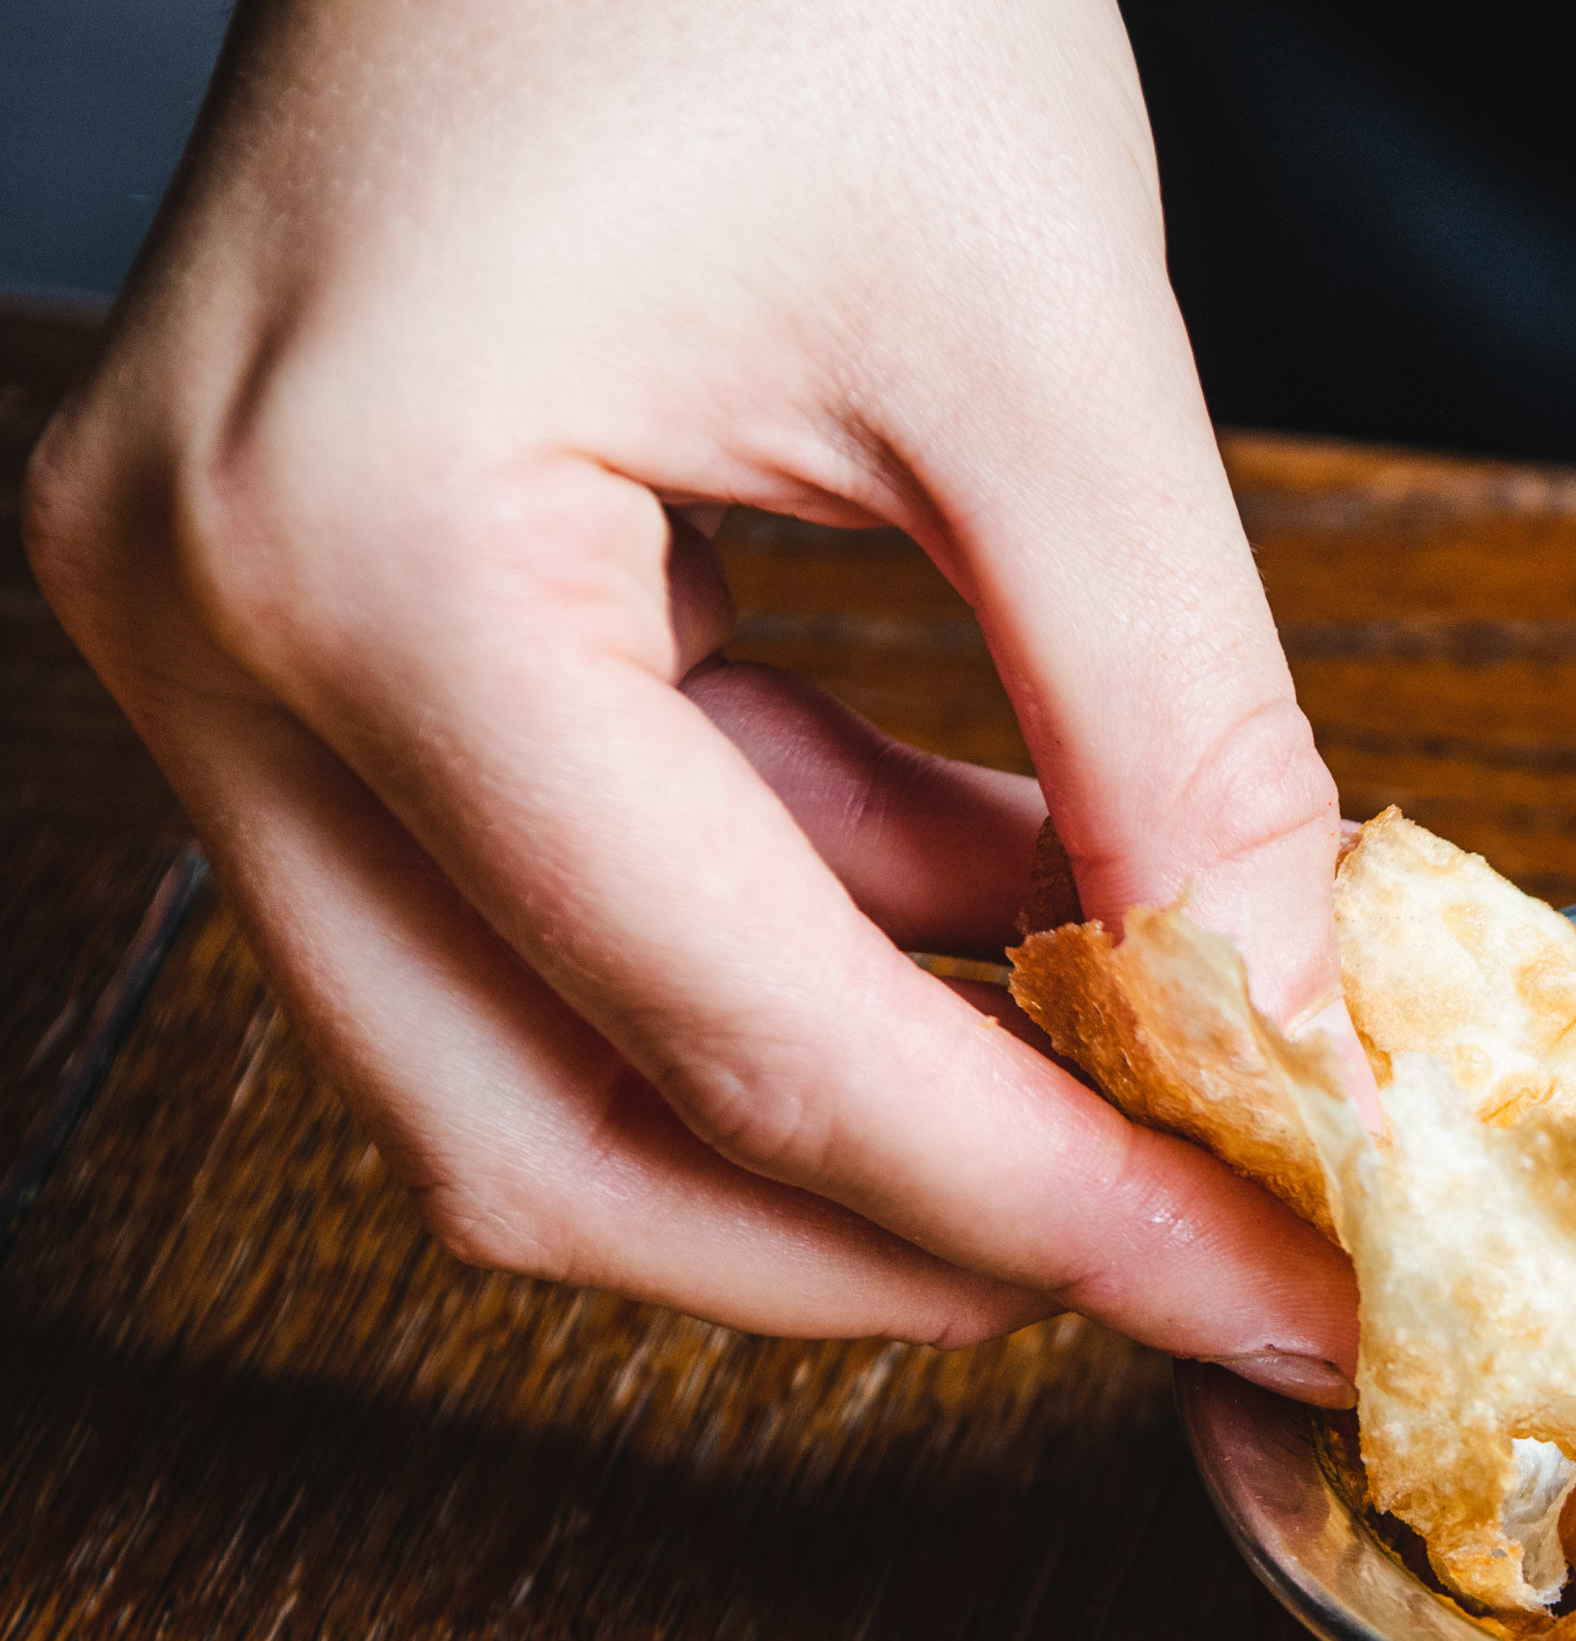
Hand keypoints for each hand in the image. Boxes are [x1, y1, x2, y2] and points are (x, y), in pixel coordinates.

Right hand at [22, 0, 1355, 1392]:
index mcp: (365, 557)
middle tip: (1189, 1250)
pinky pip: (561, 883)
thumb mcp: (1047, 346)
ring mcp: (224, 629)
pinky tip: (1017, 893)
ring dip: (857, 1093)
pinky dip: (803, 933)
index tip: (1274, 1294)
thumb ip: (1176, 729)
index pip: (736, 1033)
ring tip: (1147, 1058)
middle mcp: (214, 631)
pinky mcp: (316, 605)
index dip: (1042, 1210)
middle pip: (556, 1135)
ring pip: (536, 1050)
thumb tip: (1295, 1038)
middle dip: (900, 1238)